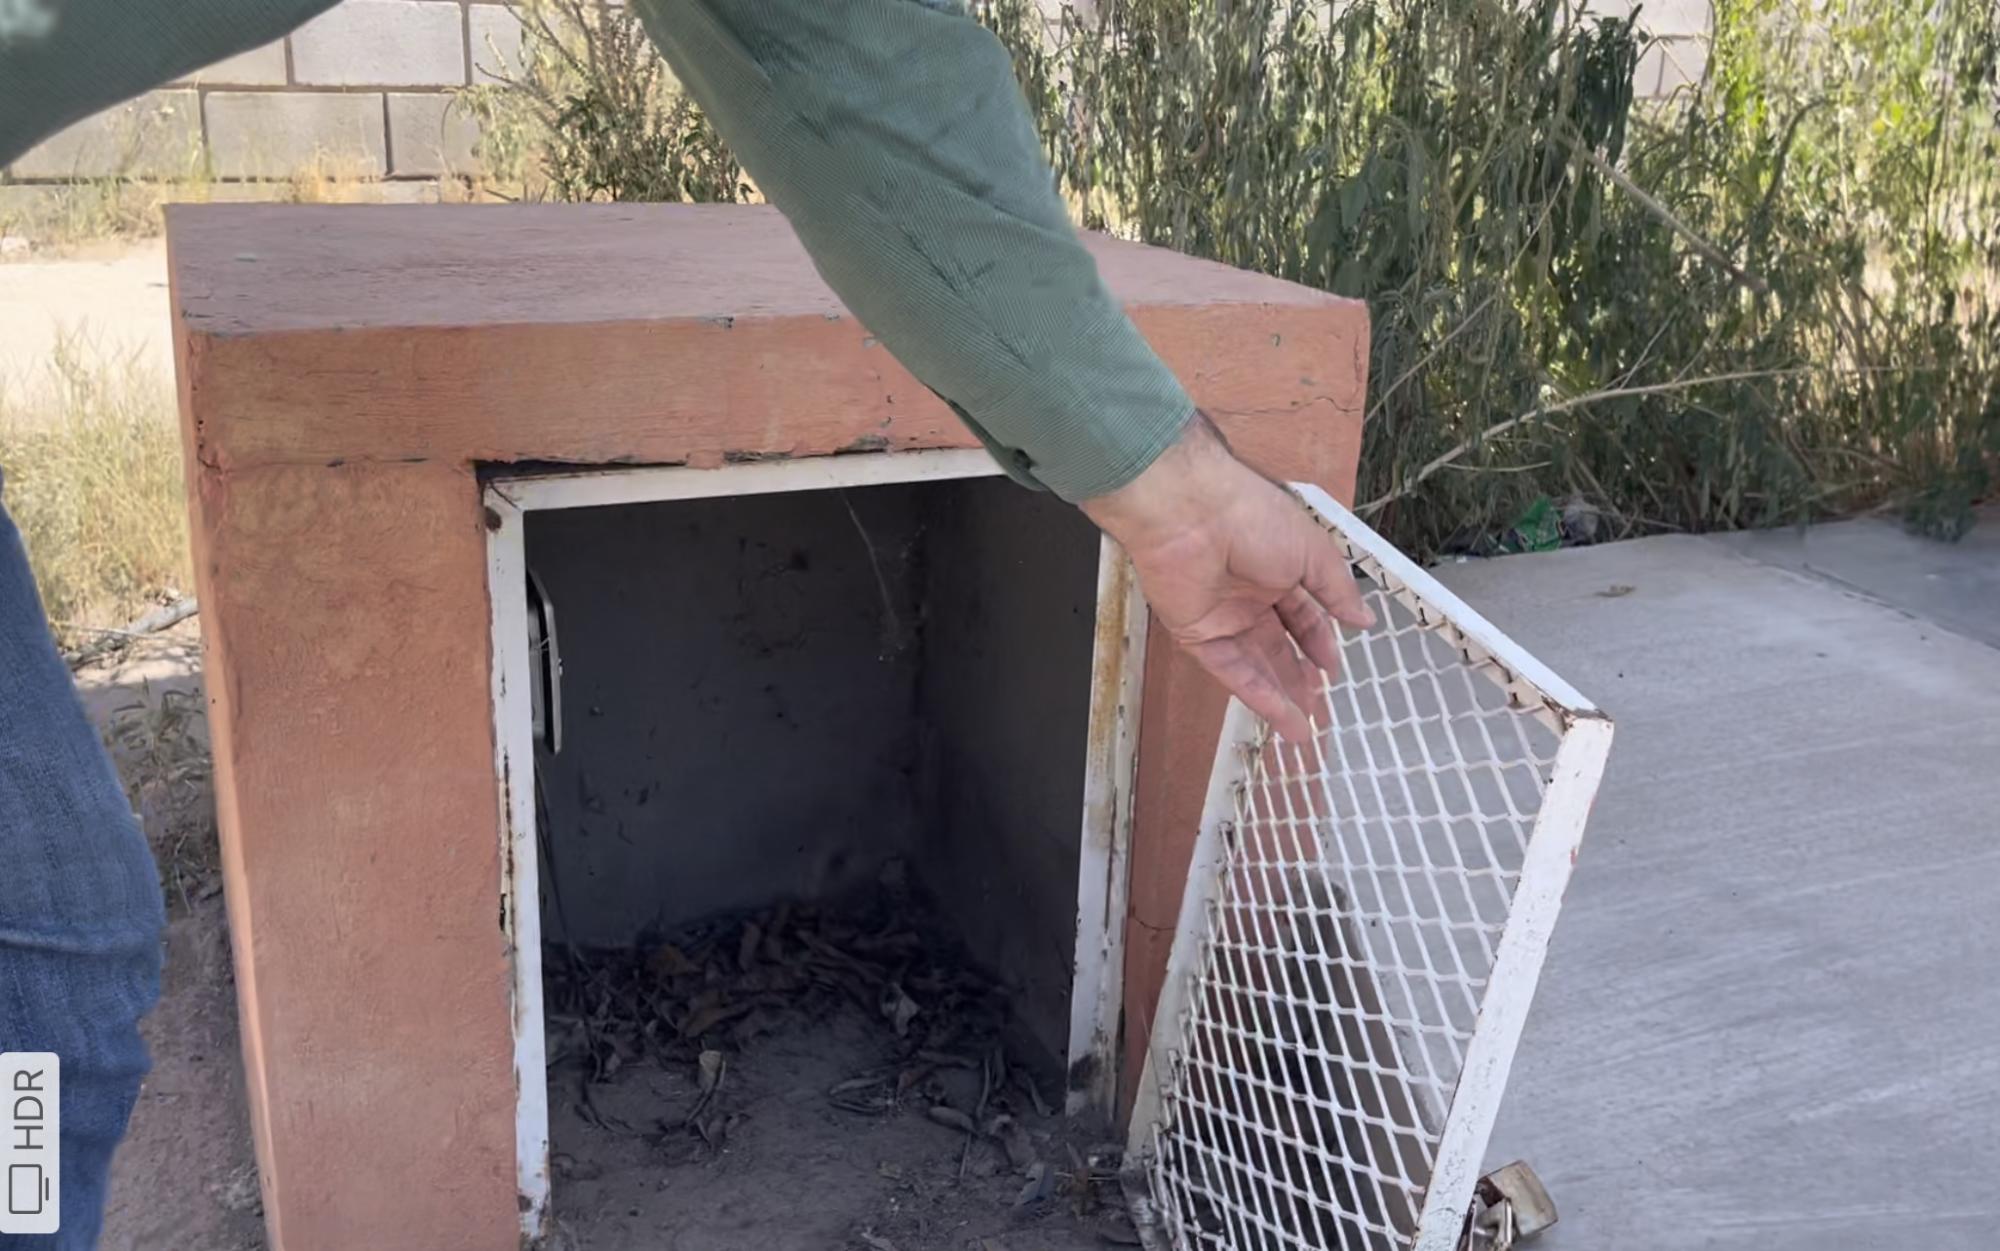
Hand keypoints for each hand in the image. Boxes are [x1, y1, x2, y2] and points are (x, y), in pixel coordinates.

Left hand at [1080, 415, 1373, 741]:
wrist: (1192, 514)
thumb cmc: (1255, 519)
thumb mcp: (1313, 552)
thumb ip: (1338, 591)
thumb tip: (1364, 620)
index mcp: (1277, 568)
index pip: (1302, 614)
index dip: (1319, 642)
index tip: (1333, 670)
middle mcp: (1248, 596)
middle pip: (1278, 645)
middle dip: (1299, 677)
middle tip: (1320, 708)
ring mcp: (1221, 617)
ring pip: (1256, 665)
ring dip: (1281, 696)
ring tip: (1304, 729)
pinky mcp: (1196, 635)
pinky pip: (1231, 671)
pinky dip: (1257, 696)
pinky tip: (1282, 717)